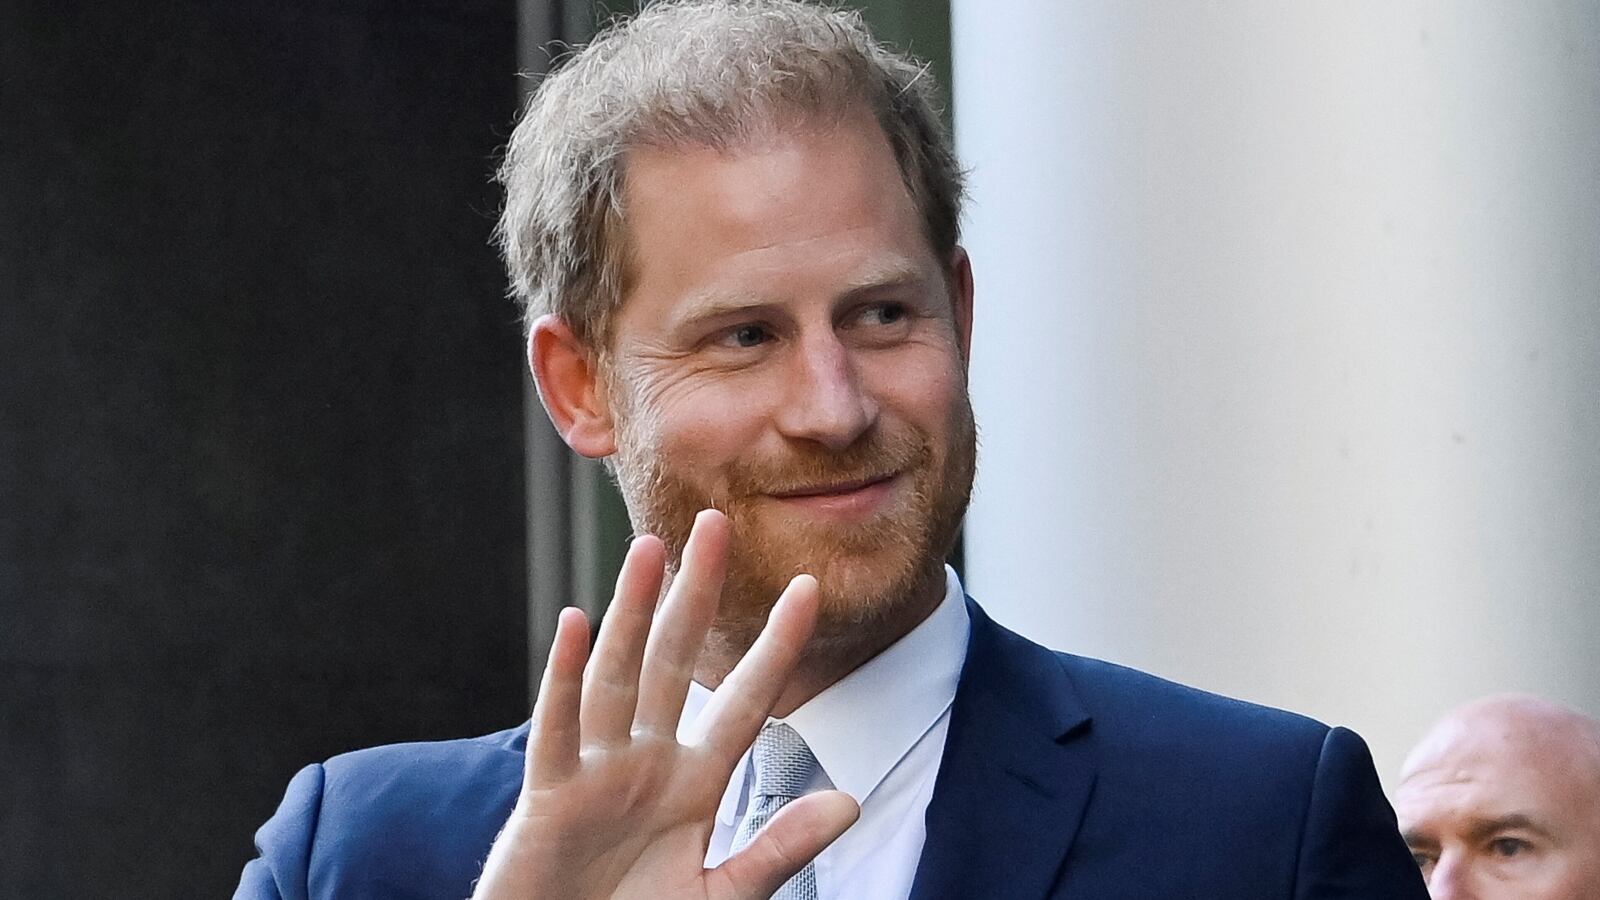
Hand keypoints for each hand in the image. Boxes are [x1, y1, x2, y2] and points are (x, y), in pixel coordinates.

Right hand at [472, 509, 859, 899]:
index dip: (776, 646)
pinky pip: (560, 729)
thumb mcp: (722, 897)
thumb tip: (850, 801)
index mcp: (694, 784)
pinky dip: (565, 678)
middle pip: (675, 662)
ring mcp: (597, 773)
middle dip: (695, 596)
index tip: (809, 589)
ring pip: (619, 676)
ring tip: (648, 549)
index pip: (746, 700)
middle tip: (714, 525)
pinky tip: (577, 623)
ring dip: (633, 611)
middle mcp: (646, 763)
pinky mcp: (550, 798)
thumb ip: (779, 849)